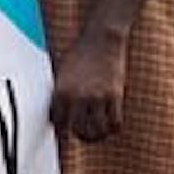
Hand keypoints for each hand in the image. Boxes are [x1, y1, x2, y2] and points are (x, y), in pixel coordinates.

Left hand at [50, 28, 128, 142]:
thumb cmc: (80, 53)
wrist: (102, 37)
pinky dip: (112, 129)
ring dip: (96, 136)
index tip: (66, 131)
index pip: (58, 123)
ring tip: (96, 134)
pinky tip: (111, 127)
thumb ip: (60, 94)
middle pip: (77, 130)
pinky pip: (114, 121)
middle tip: (81, 134)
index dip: (61, 129)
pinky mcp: (115, 95)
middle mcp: (78, 97)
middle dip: (78, 135)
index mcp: (61, 92)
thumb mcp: (61, 73)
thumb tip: (58, 114)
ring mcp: (98, 97)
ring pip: (96, 130)